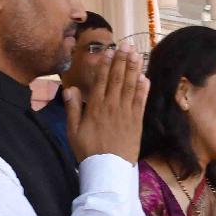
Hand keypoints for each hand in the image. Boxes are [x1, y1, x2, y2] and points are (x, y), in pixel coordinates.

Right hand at [66, 43, 148, 164]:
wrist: (108, 170)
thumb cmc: (88, 151)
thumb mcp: (73, 130)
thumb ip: (72, 108)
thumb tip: (70, 88)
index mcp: (95, 107)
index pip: (101, 80)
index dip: (106, 64)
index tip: (110, 50)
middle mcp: (112, 107)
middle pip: (118, 79)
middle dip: (122, 61)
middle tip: (127, 45)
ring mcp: (126, 114)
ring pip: (130, 87)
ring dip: (134, 70)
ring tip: (137, 55)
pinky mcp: (136, 123)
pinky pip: (140, 102)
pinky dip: (143, 89)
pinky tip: (145, 77)